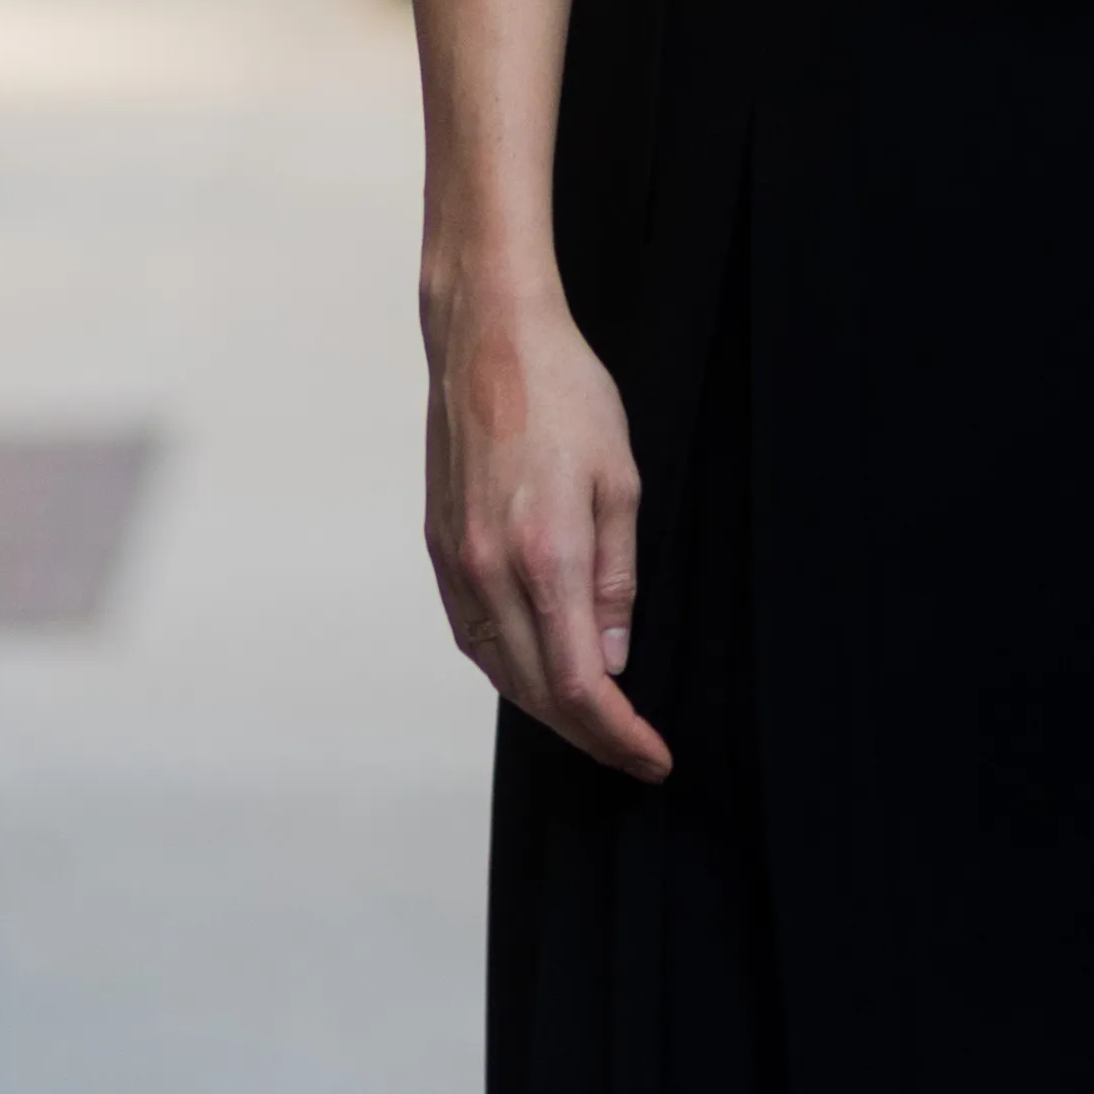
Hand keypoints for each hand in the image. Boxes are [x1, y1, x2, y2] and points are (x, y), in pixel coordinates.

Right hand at [420, 287, 672, 779]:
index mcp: (544, 556)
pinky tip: (539, 674)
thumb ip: (617, 579)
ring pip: (500, 672)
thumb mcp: (622, 480)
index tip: (654, 757)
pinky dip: (510, 670)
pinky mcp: (440, 548)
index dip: (619, 735)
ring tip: (596, 724)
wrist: (487, 336)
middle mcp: (489, 571)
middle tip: (634, 752)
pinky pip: (473, 636)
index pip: (580, 686)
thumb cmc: (564, 391)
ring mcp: (456, 562)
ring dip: (548, 710)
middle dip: (589, 736)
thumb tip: (613, 660)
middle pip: (537, 693)